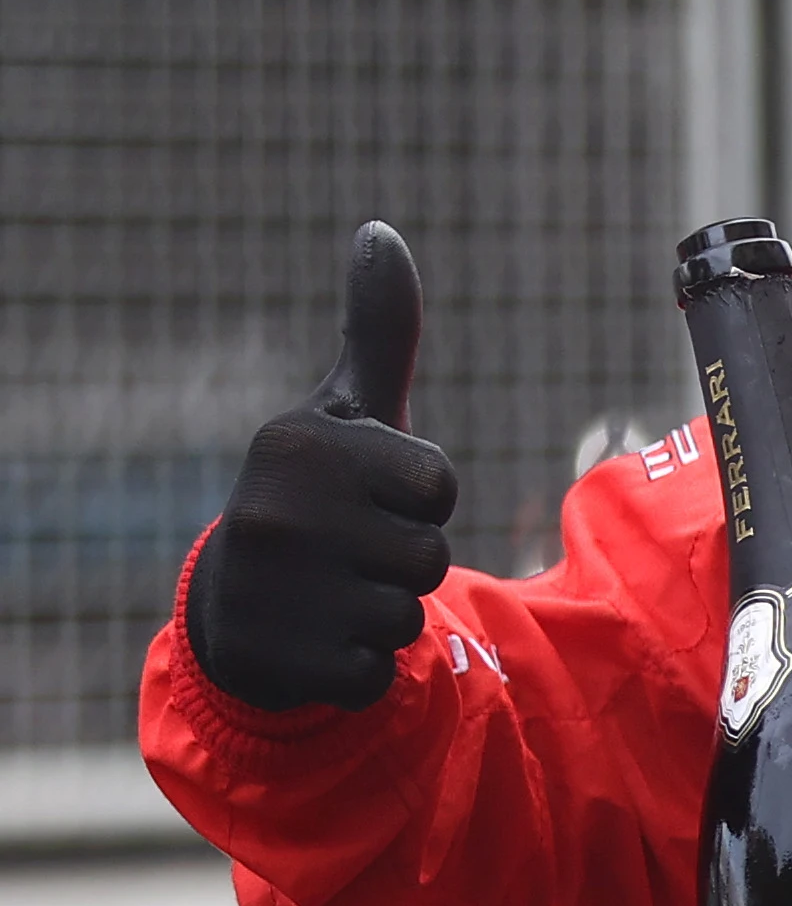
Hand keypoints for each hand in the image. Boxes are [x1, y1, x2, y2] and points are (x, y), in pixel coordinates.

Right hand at [185, 220, 458, 710]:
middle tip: (347, 553)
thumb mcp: (346, 412)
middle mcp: (277, 511)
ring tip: (331, 594)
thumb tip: (381, 232)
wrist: (236, 604)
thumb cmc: (315, 495)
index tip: (369, 497)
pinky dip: (362, 668)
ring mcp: (275, 589)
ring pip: (409, 614)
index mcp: (300, 445)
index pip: (440, 484)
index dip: (422, 499)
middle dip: (406, 561)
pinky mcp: (281, 659)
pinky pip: (379, 673)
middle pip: (430, 554)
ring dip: (386, 614)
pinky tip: (318, 640)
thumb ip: (378, 331)